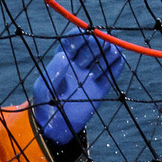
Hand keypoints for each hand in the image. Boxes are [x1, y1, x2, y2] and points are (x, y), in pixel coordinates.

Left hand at [31, 30, 126, 145]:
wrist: (55, 126)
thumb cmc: (45, 104)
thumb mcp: (43, 88)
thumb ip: (52, 72)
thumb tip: (64, 57)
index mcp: (63, 59)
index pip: (73, 41)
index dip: (80, 36)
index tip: (86, 34)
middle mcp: (78, 64)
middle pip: (91, 46)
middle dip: (95, 44)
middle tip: (96, 48)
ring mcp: (91, 75)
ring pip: (104, 57)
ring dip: (108, 53)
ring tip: (108, 56)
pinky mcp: (100, 88)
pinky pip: (112, 73)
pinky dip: (117, 66)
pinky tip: (119, 61)